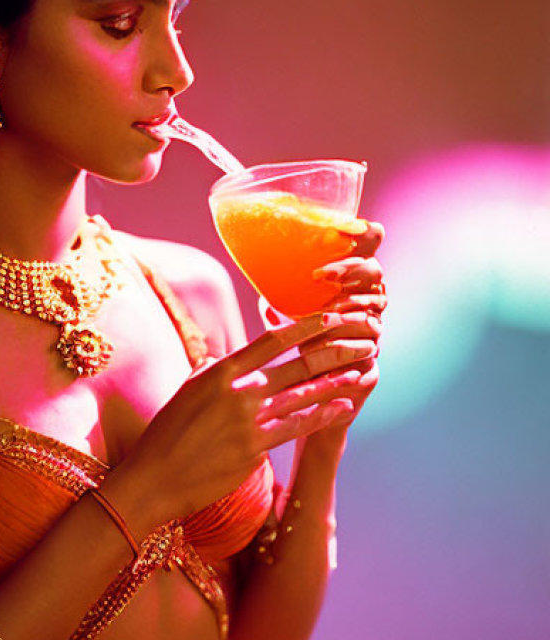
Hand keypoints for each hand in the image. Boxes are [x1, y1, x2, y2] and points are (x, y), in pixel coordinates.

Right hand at [111, 312, 378, 532]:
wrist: (155, 477)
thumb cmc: (167, 433)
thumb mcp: (187, 391)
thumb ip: (211, 370)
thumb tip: (224, 356)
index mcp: (219, 371)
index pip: (271, 341)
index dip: (304, 327)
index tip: (329, 317)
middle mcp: (237, 391)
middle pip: (295, 365)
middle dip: (333, 351)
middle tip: (362, 341)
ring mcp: (247, 420)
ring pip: (302, 395)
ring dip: (336, 382)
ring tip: (361, 370)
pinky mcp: (255, 448)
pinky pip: (296, 428)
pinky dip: (322, 416)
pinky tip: (343, 409)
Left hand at [301, 219, 385, 448]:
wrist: (304, 414)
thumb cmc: (295, 360)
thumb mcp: (284, 326)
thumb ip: (280, 304)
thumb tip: (263, 285)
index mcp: (351, 295)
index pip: (368, 257)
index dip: (368, 239)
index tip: (358, 225)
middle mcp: (368, 314)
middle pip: (376, 280)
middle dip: (352, 272)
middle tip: (322, 274)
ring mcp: (372, 344)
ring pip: (371, 317)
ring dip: (346, 312)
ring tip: (323, 311)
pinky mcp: (368, 375)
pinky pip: (363, 356)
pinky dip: (340, 351)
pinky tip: (319, 349)